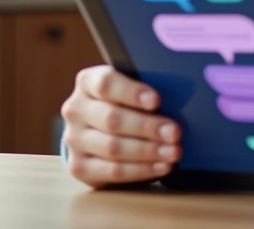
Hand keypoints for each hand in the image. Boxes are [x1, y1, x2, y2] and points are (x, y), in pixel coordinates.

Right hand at [61, 65, 180, 188]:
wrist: (98, 130)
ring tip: (173, 152)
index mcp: (88, 81)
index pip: (106, 83)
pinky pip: (112, 171)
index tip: (157, 101)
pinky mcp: (79, 166)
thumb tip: (179, 99)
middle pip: (112, 119)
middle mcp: (76, 109)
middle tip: (175, 132)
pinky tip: (162, 166)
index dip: (132, 92)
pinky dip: (141, 170)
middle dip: (147, 127)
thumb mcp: (131, 90)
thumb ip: (145, 91)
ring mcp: (74, 139)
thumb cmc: (125, 103)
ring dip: (148, 151)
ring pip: (113, 147)